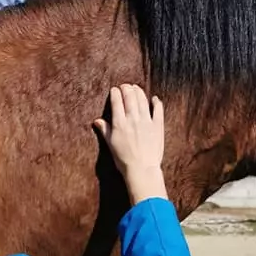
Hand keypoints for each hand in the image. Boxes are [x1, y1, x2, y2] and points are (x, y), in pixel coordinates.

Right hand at [94, 84, 167, 203]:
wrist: (142, 170)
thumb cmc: (123, 160)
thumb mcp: (110, 145)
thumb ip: (105, 130)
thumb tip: (97, 121)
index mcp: (120, 123)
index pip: (117, 101)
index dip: (115, 93)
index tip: (114, 90)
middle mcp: (133, 119)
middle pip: (130, 97)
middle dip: (126, 88)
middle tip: (125, 86)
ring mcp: (146, 121)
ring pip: (142, 100)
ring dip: (139, 92)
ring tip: (136, 88)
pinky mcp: (157, 126)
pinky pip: (158, 110)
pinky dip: (156, 102)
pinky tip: (154, 98)